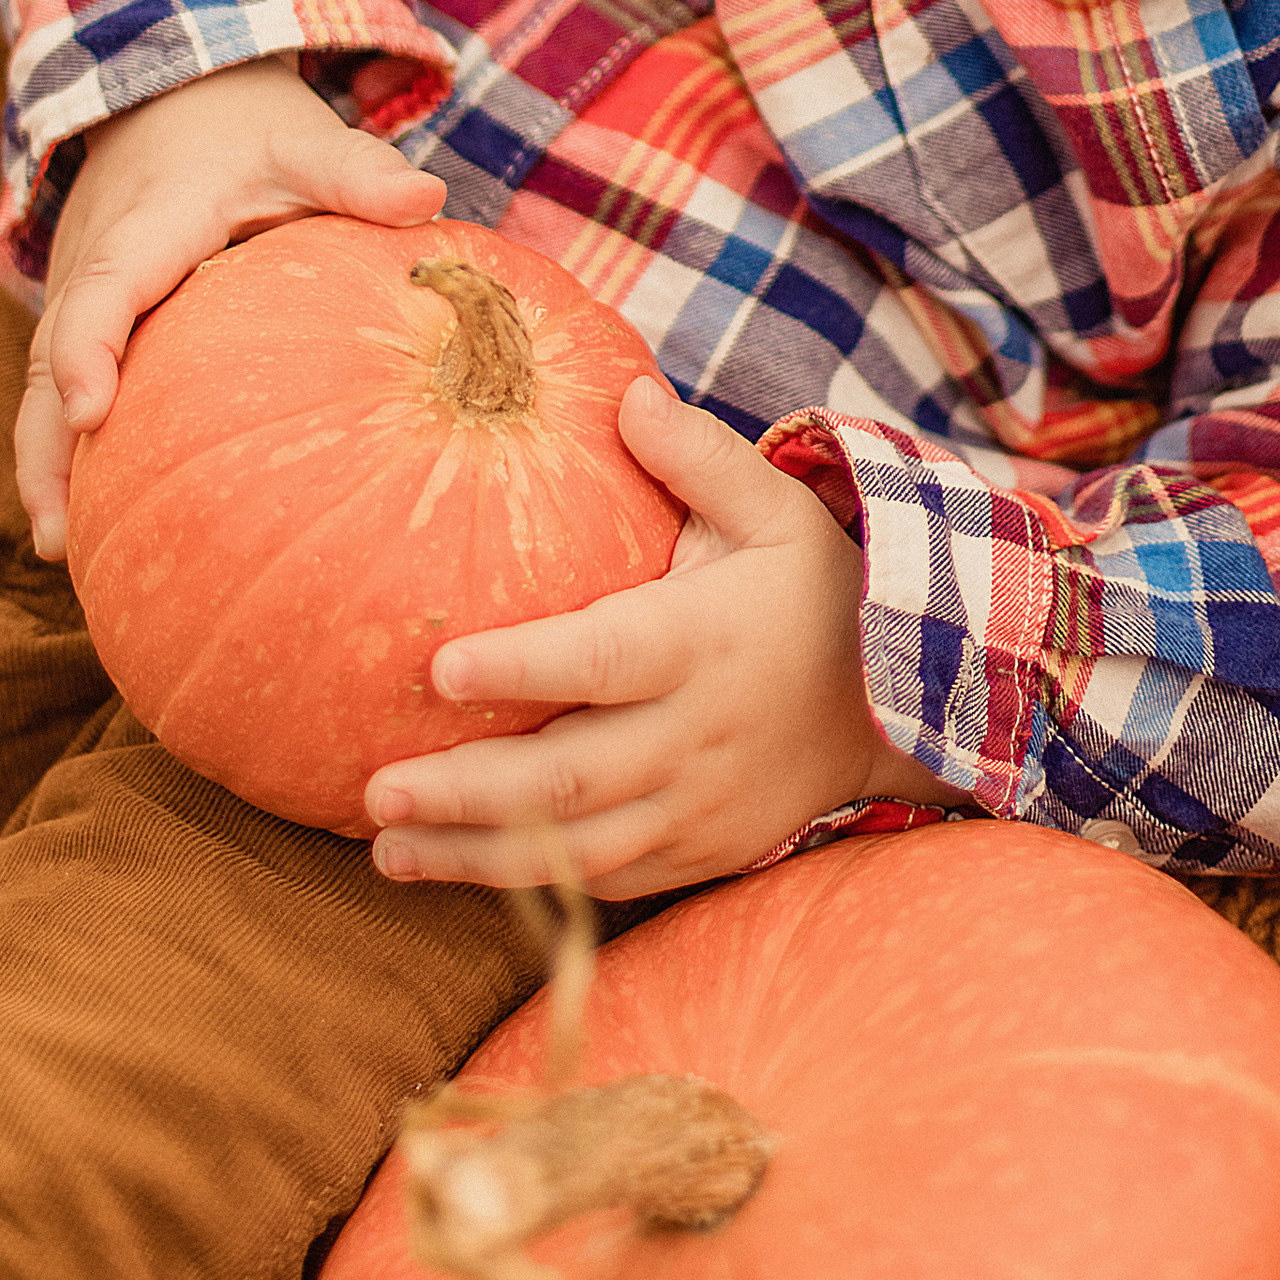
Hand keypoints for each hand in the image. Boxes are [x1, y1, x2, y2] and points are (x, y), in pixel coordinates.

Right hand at [14, 56, 444, 559]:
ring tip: (64, 549)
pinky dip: (64, 448)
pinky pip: (57, 387)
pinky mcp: (82, 317)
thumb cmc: (249, 136)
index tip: (92, 407)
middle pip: (50, 356)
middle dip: (48, 445)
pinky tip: (93, 523)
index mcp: (148, 224)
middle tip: (63, 534)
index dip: (87, 345)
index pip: (107, 286)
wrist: (173, 102)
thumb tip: (426, 200)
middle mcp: (93, 263)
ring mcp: (77, 295)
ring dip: (45, 463)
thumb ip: (357, 171)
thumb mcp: (305, 144)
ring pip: (41, 384)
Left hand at [362, 379, 946, 900]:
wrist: (903, 705)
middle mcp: (697, 737)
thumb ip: (699, 456)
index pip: (601, 661)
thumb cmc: (819, 588)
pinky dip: (534, 886)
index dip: (521, 670)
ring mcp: (700, 808)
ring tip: (387, 850)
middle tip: (375, 790)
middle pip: (569, 781)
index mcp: (704, 644)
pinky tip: (458, 871)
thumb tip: (625, 393)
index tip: (438, 669)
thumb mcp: (778, 510)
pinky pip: (611, 883)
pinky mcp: (703, 852)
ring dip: (477, 858)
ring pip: (576, 852)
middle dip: (465, 792)